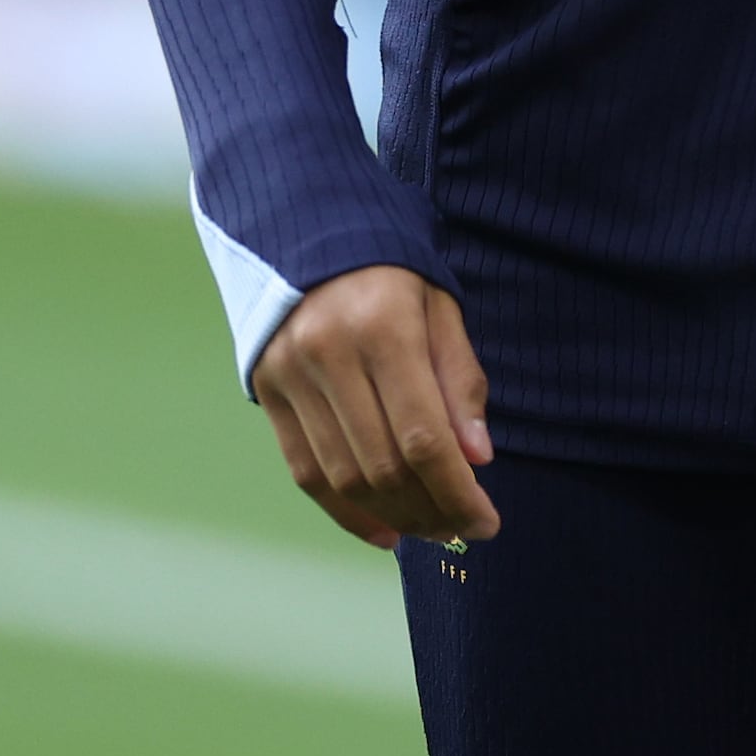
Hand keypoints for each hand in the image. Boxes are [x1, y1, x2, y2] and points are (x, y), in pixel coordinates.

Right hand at [252, 266, 499, 549]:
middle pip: (384, 465)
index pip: (424, 437)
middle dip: (431, 511)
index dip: (458, 492)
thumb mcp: (439, 304)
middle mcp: (329, 354)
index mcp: (383, 326)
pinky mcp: (268, 391)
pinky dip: (345, 512)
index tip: (487, 523)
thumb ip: (459, 380)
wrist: (303, 224)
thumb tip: (478, 459)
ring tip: (430, 528)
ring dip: (393, 517)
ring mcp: (290, 375)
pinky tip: (383, 530)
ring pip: (344, 477)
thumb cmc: (389, 266)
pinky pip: (305, 472)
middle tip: (463, 529)